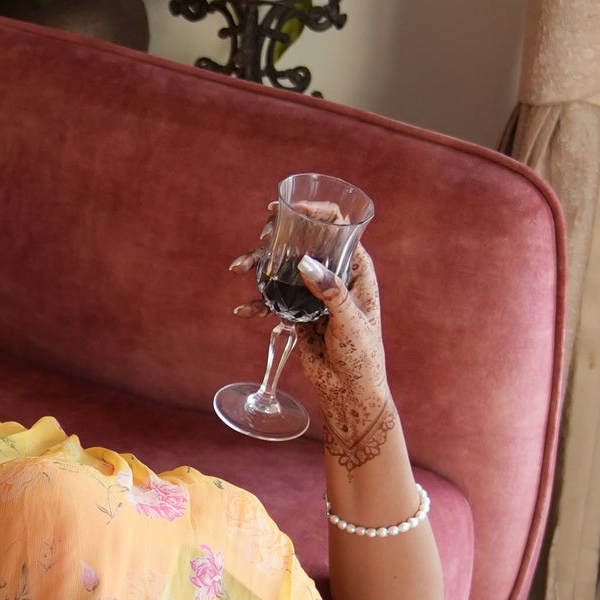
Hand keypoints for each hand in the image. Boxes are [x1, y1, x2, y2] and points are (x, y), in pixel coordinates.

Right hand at [229, 227, 397, 470]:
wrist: (348, 390)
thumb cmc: (362, 355)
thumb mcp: (350, 322)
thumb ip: (330, 292)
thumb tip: (306, 263)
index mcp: (356, 268)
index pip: (339, 228)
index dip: (317, 212)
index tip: (291, 209)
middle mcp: (334, 274)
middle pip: (305, 242)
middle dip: (279, 234)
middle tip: (262, 234)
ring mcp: (313, 293)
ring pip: (283, 269)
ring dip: (259, 266)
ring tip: (238, 268)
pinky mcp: (297, 312)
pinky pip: (273, 300)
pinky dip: (256, 303)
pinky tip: (243, 311)